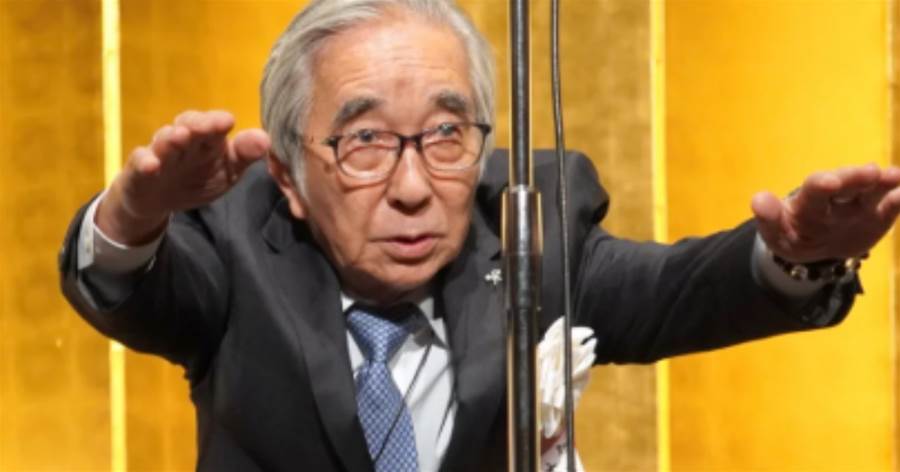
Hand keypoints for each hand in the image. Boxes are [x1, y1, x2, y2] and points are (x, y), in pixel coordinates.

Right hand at [96, 110, 270, 244]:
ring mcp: (160, 151)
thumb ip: (245, 155)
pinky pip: (139, 161)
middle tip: (209, 125)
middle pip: (189, 124)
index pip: (213, 124)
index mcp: (208, 139)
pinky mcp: (139, 168)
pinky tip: (151, 164)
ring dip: (171, 138)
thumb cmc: (199, 178)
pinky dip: (145, 162)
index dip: (218, 122)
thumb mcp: (227, 171)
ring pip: (164, 139)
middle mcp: (184, 139)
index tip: (228, 121)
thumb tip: (266, 138)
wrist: (158, 199)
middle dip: (198, 124)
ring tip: (179, 138)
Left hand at [751, 164, 899, 262]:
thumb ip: (768, 218)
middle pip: (847, 184)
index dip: (822, 184)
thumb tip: (758, 199)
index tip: (830, 182)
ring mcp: (859, 204)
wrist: (814, 245)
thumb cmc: (791, 234)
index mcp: (807, 200)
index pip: (814, 188)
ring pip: (872, 190)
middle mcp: (836, 196)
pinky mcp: (879, 215)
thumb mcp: (776, 232)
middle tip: (872, 172)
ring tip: (894, 176)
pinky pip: (891, 206)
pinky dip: (899, 199)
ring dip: (884, 182)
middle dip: (856, 177)